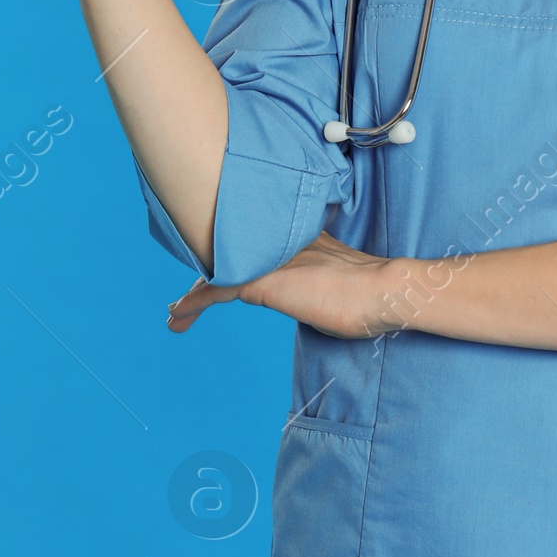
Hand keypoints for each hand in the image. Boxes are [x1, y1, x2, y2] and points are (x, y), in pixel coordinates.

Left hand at [167, 231, 407, 338]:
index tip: (221, 266)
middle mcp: (278, 245)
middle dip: (206, 267)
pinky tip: (177, 316)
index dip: (235, 255)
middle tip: (187, 294)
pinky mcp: (261, 282)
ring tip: (174, 313)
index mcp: (299, 240)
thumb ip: (320, 280)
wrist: (382, 290)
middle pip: (230, 252)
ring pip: (217, 269)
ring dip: (193, 294)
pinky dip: (193, 303)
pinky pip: (214, 290)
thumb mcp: (339, 280)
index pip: (257, 244)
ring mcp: (267, 260)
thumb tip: (318, 293)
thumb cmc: (371, 293)